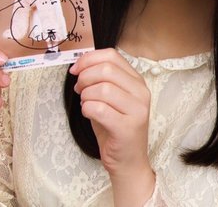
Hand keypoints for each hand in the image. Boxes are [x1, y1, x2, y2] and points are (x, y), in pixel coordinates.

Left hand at [70, 49, 154, 203]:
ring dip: (85, 96)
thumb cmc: (115, 127)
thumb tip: (80, 64)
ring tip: (86, 104)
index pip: (112, 56)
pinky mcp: (127, 128)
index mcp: (137, 81)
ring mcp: (137, 110)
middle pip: (106, 69)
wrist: (128, 161)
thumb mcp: (110, 98)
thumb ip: (100, 79)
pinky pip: (98, 109)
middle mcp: (141, 93)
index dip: (88, 59)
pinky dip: (87, 109)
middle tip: (78, 89)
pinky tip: (89, 114)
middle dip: (84, 77)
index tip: (76, 69)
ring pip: (102, 89)